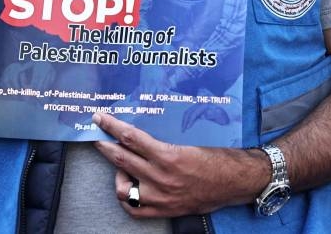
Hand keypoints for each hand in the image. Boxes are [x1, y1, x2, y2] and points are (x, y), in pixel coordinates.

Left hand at [93, 113, 268, 217]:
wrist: (234, 182)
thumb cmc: (216, 159)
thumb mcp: (188, 143)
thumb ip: (162, 143)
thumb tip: (139, 134)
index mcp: (168, 156)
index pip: (130, 138)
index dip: (112, 126)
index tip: (101, 119)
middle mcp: (160, 177)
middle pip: (120, 158)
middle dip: (104, 145)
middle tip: (97, 136)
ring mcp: (159, 197)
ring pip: (122, 187)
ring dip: (118, 173)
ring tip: (124, 166)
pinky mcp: (163, 210)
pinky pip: (133, 208)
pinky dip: (128, 197)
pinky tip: (131, 187)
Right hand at [181, 103, 230, 131]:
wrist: (227, 112)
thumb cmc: (224, 116)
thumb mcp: (220, 116)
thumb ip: (213, 115)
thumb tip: (203, 115)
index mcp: (205, 105)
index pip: (194, 113)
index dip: (190, 121)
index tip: (187, 129)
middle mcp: (201, 104)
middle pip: (189, 111)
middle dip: (184, 121)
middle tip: (183, 130)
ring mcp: (200, 105)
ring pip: (188, 111)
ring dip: (185, 119)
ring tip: (183, 129)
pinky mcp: (199, 107)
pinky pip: (190, 112)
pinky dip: (187, 118)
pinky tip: (186, 124)